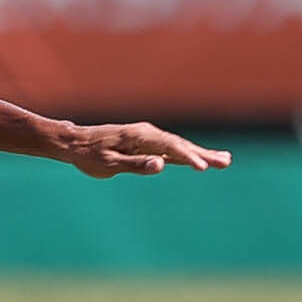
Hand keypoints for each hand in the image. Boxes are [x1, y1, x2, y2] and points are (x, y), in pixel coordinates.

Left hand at [63, 121, 231, 178]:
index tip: (203, 167)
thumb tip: (161, 165)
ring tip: (224, 160)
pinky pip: (170, 150)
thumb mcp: (108, 164)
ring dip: (201, 154)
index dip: (188, 157)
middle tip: (226, 162)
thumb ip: (135, 165)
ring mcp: (148, 138)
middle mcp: (147, 133)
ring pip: (178, 146)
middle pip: (180, 144)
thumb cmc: (88, 155)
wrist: (75, 143)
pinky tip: (200, 160)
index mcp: (139, 137)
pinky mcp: (146, 144)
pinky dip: (187, 155)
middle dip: (203, 154)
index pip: (169, 147)